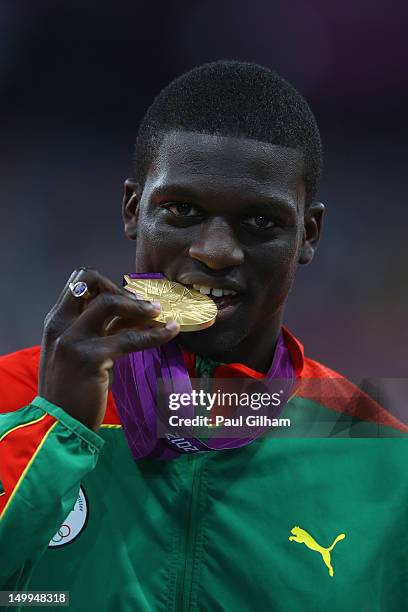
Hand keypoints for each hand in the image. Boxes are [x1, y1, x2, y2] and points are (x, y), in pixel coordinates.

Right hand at [38, 267, 179, 430]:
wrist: (58, 425)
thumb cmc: (70, 391)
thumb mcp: (76, 353)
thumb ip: (96, 331)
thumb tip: (130, 314)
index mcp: (56, 321)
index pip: (79, 281)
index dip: (106, 284)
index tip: (127, 299)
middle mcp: (60, 324)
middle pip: (90, 280)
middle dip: (120, 288)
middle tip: (144, 305)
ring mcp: (73, 339)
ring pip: (110, 303)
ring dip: (139, 305)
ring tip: (160, 313)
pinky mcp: (91, 357)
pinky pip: (130, 338)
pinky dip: (154, 333)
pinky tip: (171, 332)